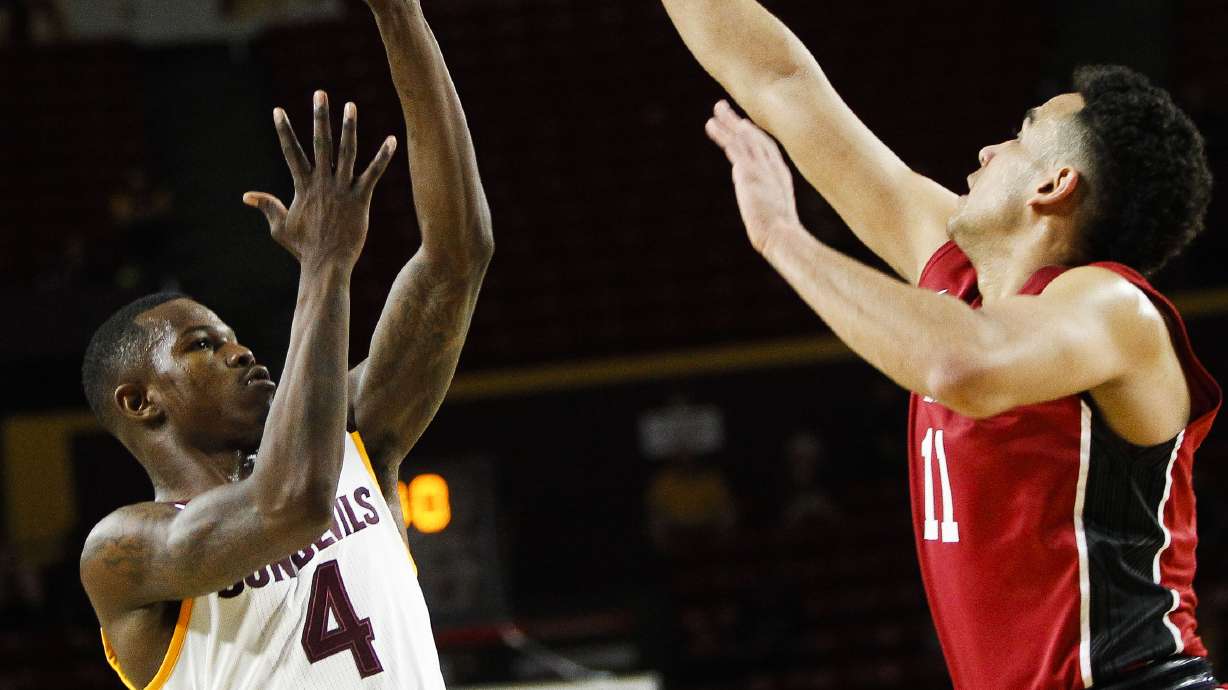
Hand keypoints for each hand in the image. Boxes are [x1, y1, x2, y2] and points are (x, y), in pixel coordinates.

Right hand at [243, 91, 396, 271]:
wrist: (326, 265)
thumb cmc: (303, 248)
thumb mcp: (280, 227)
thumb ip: (267, 206)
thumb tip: (246, 196)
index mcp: (303, 186)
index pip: (291, 152)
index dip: (284, 130)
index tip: (278, 110)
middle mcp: (322, 183)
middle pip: (320, 143)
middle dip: (319, 117)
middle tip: (320, 93)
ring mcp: (342, 190)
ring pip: (346, 152)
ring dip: (348, 128)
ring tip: (350, 106)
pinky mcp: (361, 199)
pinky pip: (373, 173)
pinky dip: (382, 157)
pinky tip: (391, 140)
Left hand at [705, 100, 801, 253]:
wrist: (781, 235)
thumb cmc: (781, 234)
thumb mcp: (778, 216)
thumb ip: (770, 209)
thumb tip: (767, 220)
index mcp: (780, 177)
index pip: (768, 149)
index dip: (755, 136)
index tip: (743, 125)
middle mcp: (772, 167)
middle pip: (756, 137)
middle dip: (740, 123)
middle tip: (725, 109)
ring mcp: (762, 168)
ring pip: (744, 138)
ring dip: (728, 123)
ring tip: (715, 111)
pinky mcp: (749, 172)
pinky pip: (735, 147)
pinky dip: (724, 135)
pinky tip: (713, 125)